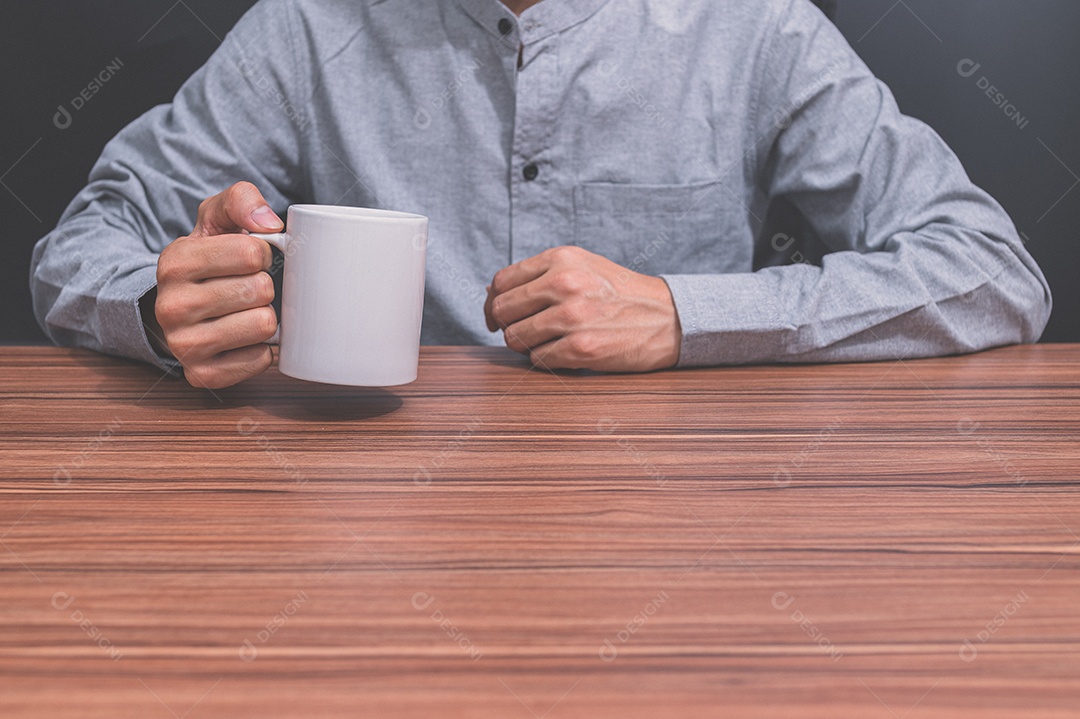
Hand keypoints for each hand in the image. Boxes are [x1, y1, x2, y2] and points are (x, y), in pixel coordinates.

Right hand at [151, 181, 283, 388]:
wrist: (182, 308)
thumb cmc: (209, 261)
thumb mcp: (217, 220)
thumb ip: (241, 200)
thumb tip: (269, 224)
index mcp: (175, 261)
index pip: (252, 253)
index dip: (261, 254)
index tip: (248, 260)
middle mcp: (171, 305)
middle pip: (260, 290)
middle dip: (263, 286)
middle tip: (246, 288)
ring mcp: (183, 344)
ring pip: (263, 325)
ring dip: (264, 317)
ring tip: (244, 311)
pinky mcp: (201, 374)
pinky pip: (259, 360)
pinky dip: (261, 349)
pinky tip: (244, 339)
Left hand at [484, 246, 681, 371]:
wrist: (668, 318)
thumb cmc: (620, 294)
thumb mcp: (582, 267)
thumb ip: (539, 275)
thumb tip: (490, 293)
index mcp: (562, 259)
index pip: (502, 281)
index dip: (494, 302)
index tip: (499, 316)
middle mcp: (565, 284)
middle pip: (502, 310)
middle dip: (508, 325)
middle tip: (527, 331)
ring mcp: (572, 317)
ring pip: (516, 338)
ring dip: (529, 345)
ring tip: (553, 340)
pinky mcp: (581, 349)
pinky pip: (538, 360)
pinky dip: (547, 360)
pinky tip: (567, 352)